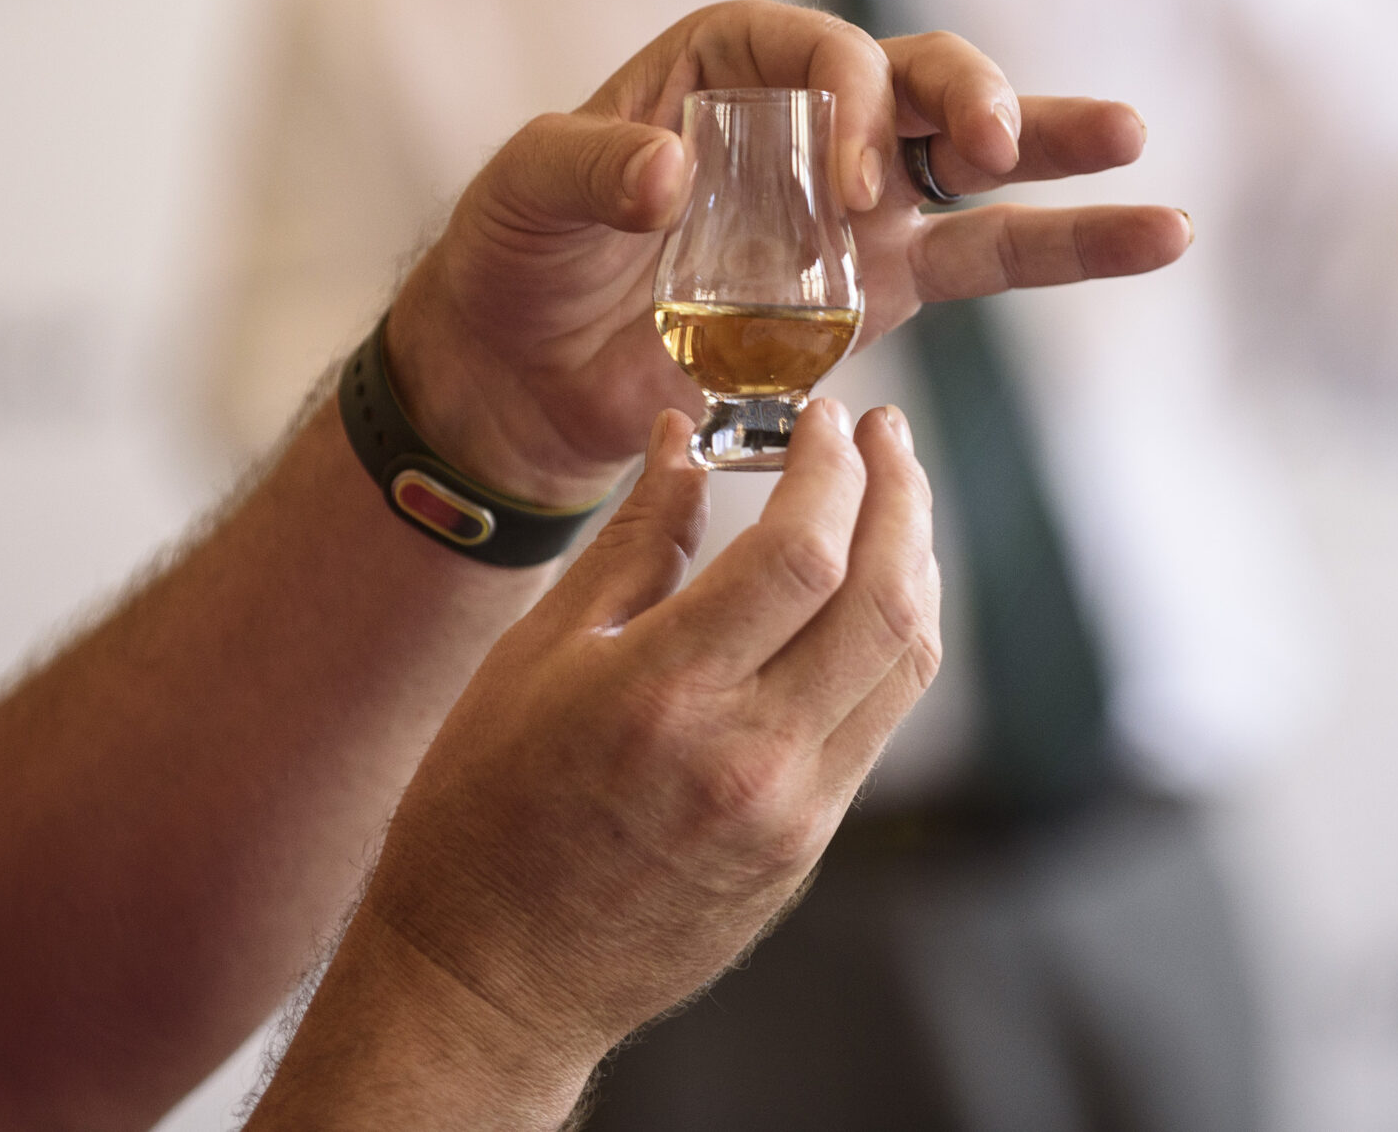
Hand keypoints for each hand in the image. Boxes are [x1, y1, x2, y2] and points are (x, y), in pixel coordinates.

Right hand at [246, 400, 938, 1127]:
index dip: (831, 468)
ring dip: (914, 561)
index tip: (825, 416)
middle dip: (902, 494)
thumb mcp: (537, 656)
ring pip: (905, 660)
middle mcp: (748, 757)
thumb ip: (634, 542)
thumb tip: (684, 439)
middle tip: (887, 432)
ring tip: (893, 496)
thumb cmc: (483, 813)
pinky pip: (879, 718)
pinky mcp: (808, 847)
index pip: (800, 553)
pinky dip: (890, 637)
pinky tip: (867, 590)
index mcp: (664, 696)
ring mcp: (792, 812)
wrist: (491, 980)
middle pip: (883, 598)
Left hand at [389, 0, 1188, 505]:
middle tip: (992, 143)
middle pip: (923, 79)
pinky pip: (988, 255)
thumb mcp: (523, 193)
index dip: (856, 100)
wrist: (523, 371)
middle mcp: (812, 117)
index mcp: (729, 64)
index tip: (848, 188)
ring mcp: (859, 202)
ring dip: (1052, 148)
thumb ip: (586, 169)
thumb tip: (669, 170)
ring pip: (977, 161)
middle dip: (971, 99)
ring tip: (1135, 141)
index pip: (825, 52)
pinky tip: (1154, 232)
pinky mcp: (882, 285)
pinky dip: (1066, 244)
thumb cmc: (516, 258)